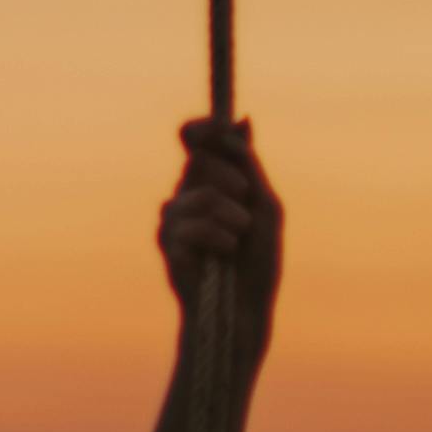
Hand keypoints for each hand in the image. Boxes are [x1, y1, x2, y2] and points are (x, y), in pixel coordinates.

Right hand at [154, 114, 282, 372]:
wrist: (245, 310)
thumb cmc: (258, 261)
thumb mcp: (264, 206)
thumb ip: (250, 166)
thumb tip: (244, 121)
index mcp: (210, 180)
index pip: (195, 138)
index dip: (203, 127)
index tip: (217, 127)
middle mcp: (186, 193)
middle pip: (199, 159)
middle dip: (231, 179)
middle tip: (245, 204)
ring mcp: (173, 218)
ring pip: (200, 193)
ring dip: (232, 215)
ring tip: (238, 238)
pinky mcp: (167, 244)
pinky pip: (193, 224)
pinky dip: (219, 237)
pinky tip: (224, 254)